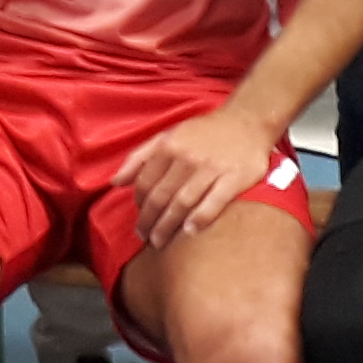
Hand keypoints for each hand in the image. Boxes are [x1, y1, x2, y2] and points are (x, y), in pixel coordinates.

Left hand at [126, 101, 284, 253]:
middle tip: (145, 237)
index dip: (139, 204)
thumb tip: (115, 182)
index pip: (145, 182)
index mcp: (169, 146)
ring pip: (182, 203)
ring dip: (167, 225)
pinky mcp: (235, 177)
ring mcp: (212, 168)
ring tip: (160, 241)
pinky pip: (214, 203)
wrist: (247, 122)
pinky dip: (199, 218)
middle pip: (160, 196)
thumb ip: (140, 157)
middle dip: (149, 221)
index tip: (140, 217)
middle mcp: (187, 157)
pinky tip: (189, 231)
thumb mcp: (168, 135)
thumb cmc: (204, 132)